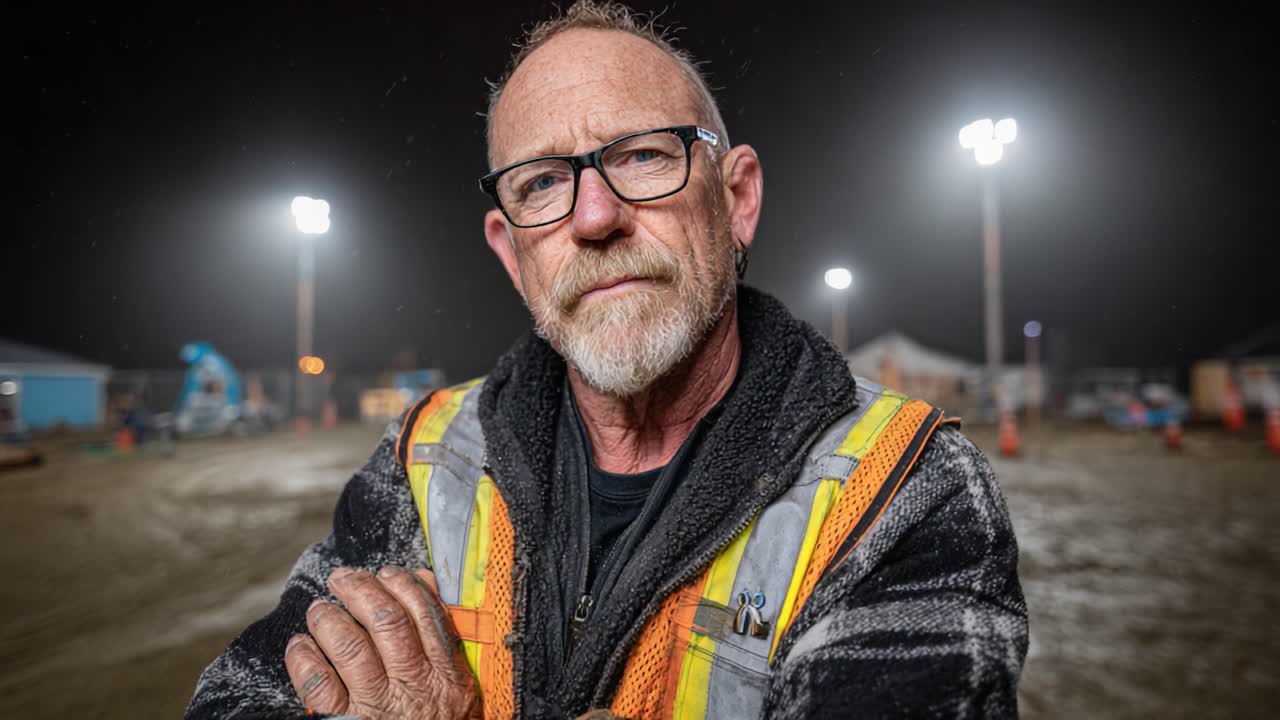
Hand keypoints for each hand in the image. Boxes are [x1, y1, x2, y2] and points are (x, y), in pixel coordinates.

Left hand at [285, 566, 480, 718]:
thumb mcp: (458, 685)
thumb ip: (443, 633)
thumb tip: (424, 579)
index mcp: (447, 673)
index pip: (425, 613)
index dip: (401, 585)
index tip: (384, 573)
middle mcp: (414, 685)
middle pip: (387, 620)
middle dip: (360, 590)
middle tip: (341, 579)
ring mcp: (379, 705)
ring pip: (351, 646)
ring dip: (329, 619)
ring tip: (319, 610)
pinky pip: (319, 685)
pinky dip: (304, 659)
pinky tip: (300, 647)